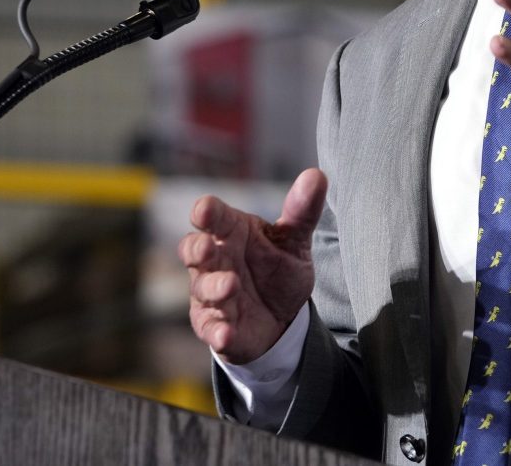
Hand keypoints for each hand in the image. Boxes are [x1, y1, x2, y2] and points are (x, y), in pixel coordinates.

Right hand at [180, 167, 326, 363]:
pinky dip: (217, 331)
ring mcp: (211, 294)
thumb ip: (302, 211)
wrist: (281, 317)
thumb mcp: (295, 241)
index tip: (205, 210)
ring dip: (214, 287)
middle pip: (194, 249)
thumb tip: (317, 175)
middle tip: (208, 247)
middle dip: (197, 248)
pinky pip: (210, 329)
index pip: (213, 217)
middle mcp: (215, 261)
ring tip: (231, 286)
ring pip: (203, 288)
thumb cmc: (277, 269)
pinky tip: (226, 333)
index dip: (207, 212)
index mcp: (231, 232)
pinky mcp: (214, 326)